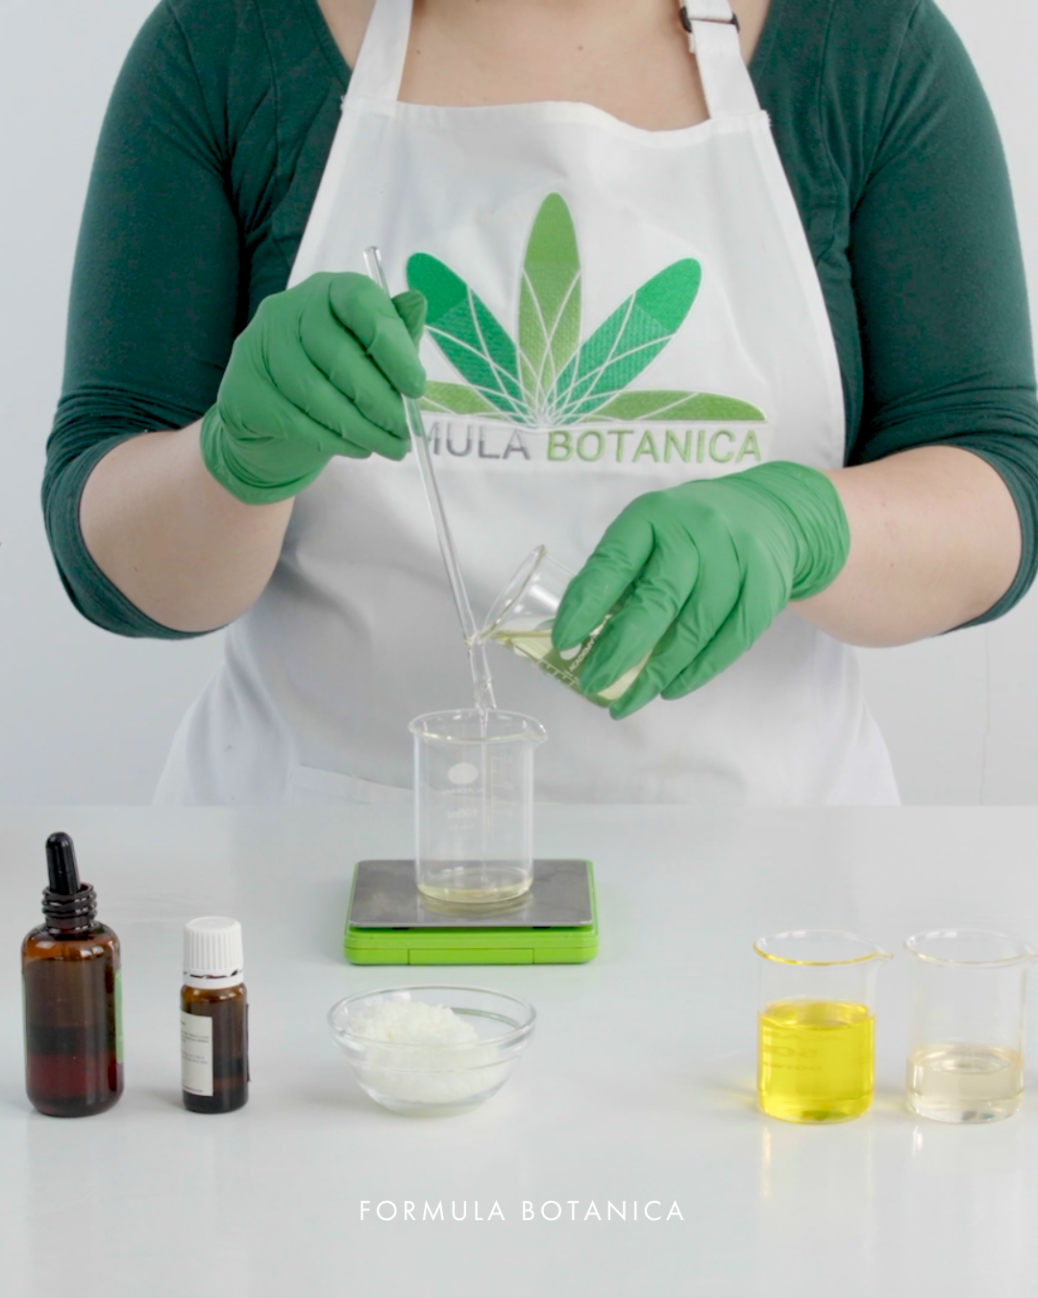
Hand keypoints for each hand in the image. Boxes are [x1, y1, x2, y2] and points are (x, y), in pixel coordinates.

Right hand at [200, 272, 425, 503]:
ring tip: (389, 446)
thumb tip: (419, 303)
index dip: (391, 345)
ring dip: (360, 428)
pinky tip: (357, 448)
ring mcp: (259, 346)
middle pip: (337, 355)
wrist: (275, 419)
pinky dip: (332, 440)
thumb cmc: (334, 378)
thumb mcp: (371, 353)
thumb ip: (395, 333)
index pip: (360, 302)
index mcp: (328, 291)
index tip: (416, 387)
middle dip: (379, 400)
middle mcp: (288, 309)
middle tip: (405, 430)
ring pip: (316, 394)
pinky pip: (294, 420)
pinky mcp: (243, 387)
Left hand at [551, 462, 849, 716]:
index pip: (614, 563)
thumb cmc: (692, 531)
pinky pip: (729, 643)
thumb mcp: (651, 533)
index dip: (586, 605)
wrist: (773, 514)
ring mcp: (737, 560)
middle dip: (619, 650)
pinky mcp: (767, 588)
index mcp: (654, 515)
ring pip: (694, 631)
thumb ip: (620, 574)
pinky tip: (670, 689)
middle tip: (594, 682)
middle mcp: (698, 532)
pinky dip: (696, 673)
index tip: (565, 642)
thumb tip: (579, 635)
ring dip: (656, 674)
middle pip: (656, 601)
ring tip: (627, 700)